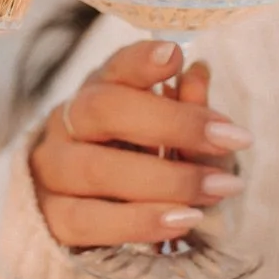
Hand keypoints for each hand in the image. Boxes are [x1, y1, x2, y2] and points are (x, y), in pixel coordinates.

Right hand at [29, 40, 252, 247]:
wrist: (95, 218)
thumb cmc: (145, 168)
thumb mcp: (174, 138)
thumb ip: (187, 113)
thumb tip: (197, 75)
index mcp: (98, 92)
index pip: (115, 67)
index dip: (142, 61)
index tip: (176, 56)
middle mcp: (67, 123)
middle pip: (103, 109)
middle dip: (173, 123)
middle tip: (230, 138)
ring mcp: (52, 170)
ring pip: (96, 168)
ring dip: (166, 180)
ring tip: (217, 187)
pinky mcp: (48, 217)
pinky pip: (87, 220)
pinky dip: (139, 221)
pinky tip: (182, 220)